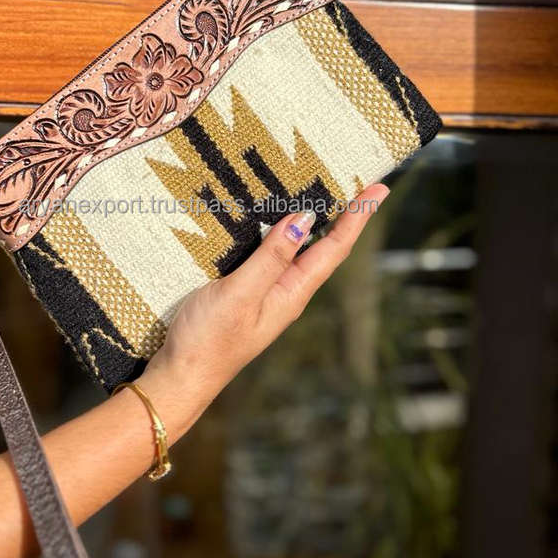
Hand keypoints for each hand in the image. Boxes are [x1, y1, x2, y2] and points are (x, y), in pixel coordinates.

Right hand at [143, 183, 389, 414]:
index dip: (357, 216)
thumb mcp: (239, 294)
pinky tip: (269, 220)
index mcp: (291, 293)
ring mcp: (265, 293)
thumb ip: (271, 258)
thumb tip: (304, 218)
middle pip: (323, 247)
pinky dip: (277, 232)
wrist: (179, 377)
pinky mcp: (243, 291)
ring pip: (296, 250)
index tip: (378, 188)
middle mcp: (285, 292)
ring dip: (311, 221)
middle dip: (343, 214)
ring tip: (323, 191)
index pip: (334, 248)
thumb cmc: (208, 340)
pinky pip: (270, 255)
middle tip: (359, 181)